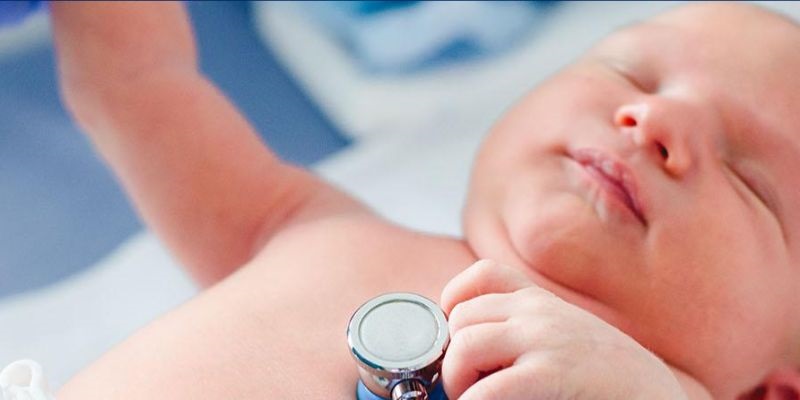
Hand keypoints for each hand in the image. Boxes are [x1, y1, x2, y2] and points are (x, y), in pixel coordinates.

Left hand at [440, 260, 690, 399]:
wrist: (658, 398)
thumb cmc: (609, 380)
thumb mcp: (566, 338)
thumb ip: (526, 332)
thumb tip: (467, 348)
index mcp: (543, 301)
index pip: (482, 274)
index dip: (455, 304)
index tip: (459, 340)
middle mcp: (540, 311)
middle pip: (461, 317)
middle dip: (454, 358)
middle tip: (472, 388)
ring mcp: (545, 338)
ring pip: (463, 347)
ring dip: (458, 383)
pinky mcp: (552, 373)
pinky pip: (485, 389)